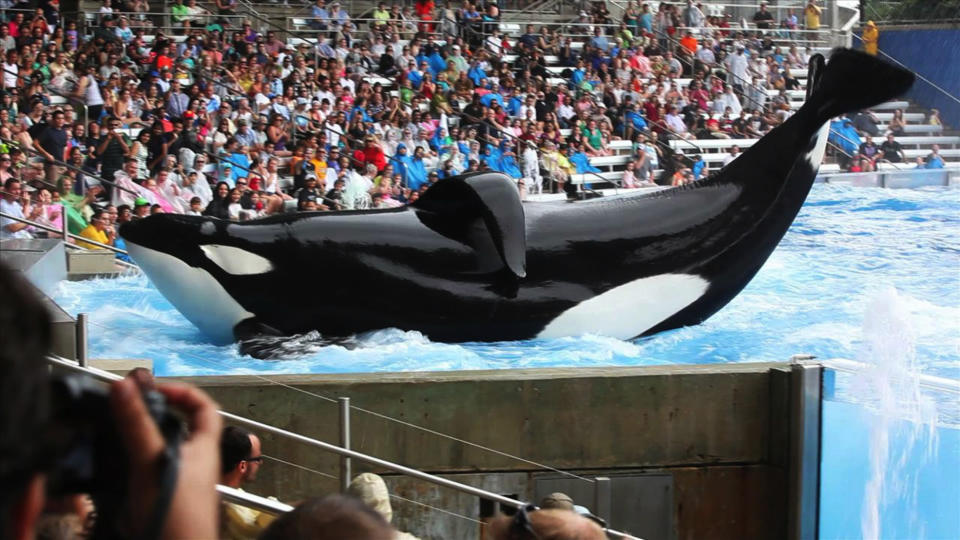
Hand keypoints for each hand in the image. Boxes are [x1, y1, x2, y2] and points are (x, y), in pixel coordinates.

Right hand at [109, 376, 221, 539]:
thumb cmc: (177, 517)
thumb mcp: (153, 462)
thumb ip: (137, 425)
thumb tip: (125, 386)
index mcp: (203, 448)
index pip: (204, 407)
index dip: (183, 391)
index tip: (154, 388)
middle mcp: (194, 463)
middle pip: (178, 427)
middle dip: (153, 414)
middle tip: (126, 408)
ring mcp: (177, 482)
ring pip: (159, 449)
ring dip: (138, 439)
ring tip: (114, 431)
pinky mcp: (161, 499)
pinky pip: (145, 473)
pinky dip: (129, 465)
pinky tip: (111, 465)